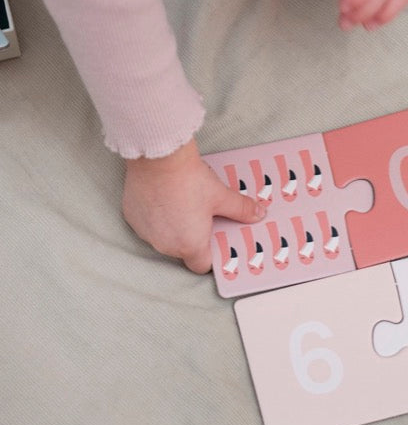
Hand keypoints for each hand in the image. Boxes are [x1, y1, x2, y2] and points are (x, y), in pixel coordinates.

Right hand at [122, 138, 264, 272]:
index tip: (215, 240)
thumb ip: (241, 209)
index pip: (200, 266)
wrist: (158, 158)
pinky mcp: (132, 217)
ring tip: (184, 203)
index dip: (210, 255)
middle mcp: (164, 245)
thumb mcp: (221, 196)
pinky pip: (147, 223)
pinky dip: (156, 215)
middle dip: (192, 236)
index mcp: (189, 246)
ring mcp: (145, 232)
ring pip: (163, 236)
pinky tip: (164, 197)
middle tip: (202, 215)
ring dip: (172, 226)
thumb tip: (259, 214)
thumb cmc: (189, 180)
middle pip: (182, 249)